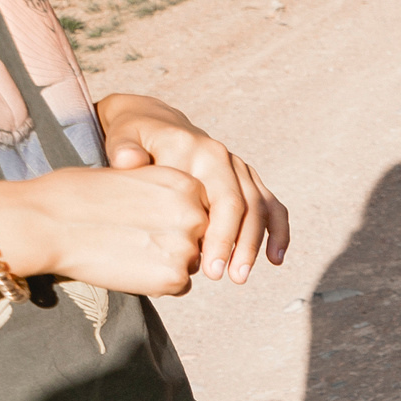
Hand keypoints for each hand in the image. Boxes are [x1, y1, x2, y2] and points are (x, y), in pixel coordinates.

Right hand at [0, 165, 209, 297]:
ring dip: (167, 263)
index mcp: (186, 183)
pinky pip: (179, 286)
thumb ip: (163, 194)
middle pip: (200, 238)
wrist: (46, 221)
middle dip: (174, 241)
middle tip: (135, 237)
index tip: (147, 219)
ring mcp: (187, 247)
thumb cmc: (78, 194)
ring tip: (127, 249)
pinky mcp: (174, 277)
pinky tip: (127, 267)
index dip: (173, 218)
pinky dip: (157, 283)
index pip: (199, 210)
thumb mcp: (131, 176)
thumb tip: (184, 215)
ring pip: (191, 263)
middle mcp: (196, 214)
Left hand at [95, 93, 287, 282]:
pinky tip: (275, 259)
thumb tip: (130, 161)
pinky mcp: (248, 179)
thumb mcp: (122, 137)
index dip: (217, 235)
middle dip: (239, 245)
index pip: (217, 196)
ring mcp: (239, 168)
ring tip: (241, 276)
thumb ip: (123, 149)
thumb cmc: (134, 138)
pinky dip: (278, 232)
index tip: (206, 268)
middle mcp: (224, 157)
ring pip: (260, 208)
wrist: (154, 123)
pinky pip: (272, 205)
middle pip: (243, 205)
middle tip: (227, 278)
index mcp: (198, 149)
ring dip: (255, 244)